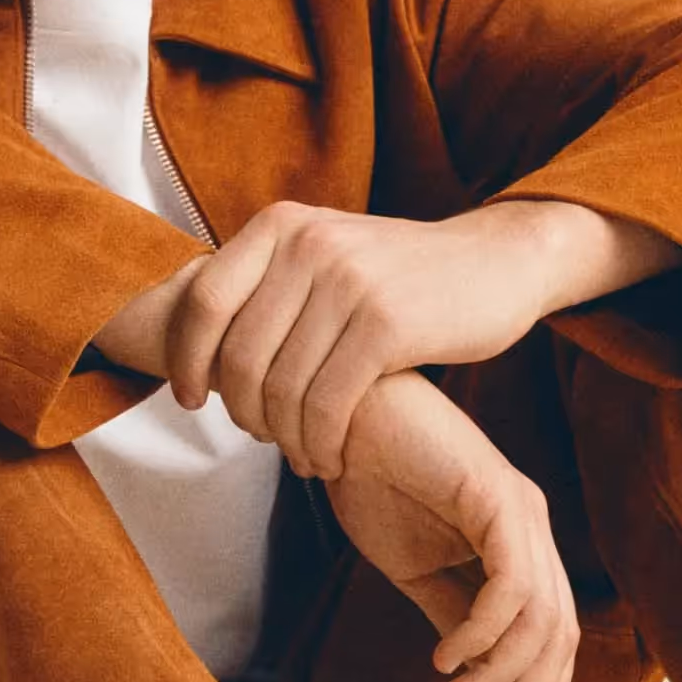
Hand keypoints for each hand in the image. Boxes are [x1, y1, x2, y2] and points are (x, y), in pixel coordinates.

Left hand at [164, 200, 573, 477]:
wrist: (495, 262)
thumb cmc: (399, 274)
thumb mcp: (327, 251)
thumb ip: (268, 282)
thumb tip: (194, 345)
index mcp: (282, 224)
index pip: (204, 301)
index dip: (186, 360)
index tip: (191, 400)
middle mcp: (309, 244)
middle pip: (240, 354)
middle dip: (242, 411)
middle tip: (262, 436)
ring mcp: (348, 282)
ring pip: (281, 387)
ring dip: (285, 437)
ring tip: (300, 453)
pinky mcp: (387, 325)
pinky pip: (327, 404)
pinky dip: (320, 443)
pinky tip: (330, 457)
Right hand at [322, 370, 580, 681]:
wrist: (337, 416)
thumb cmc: (370, 479)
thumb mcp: (414, 568)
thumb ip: (452, 615)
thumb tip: (475, 678)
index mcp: (517, 542)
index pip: (553, 634)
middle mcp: (532, 525)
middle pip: (558, 636)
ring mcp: (521, 509)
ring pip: (540, 621)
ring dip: (497, 678)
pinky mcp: (497, 497)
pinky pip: (510, 588)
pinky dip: (482, 635)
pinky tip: (444, 658)